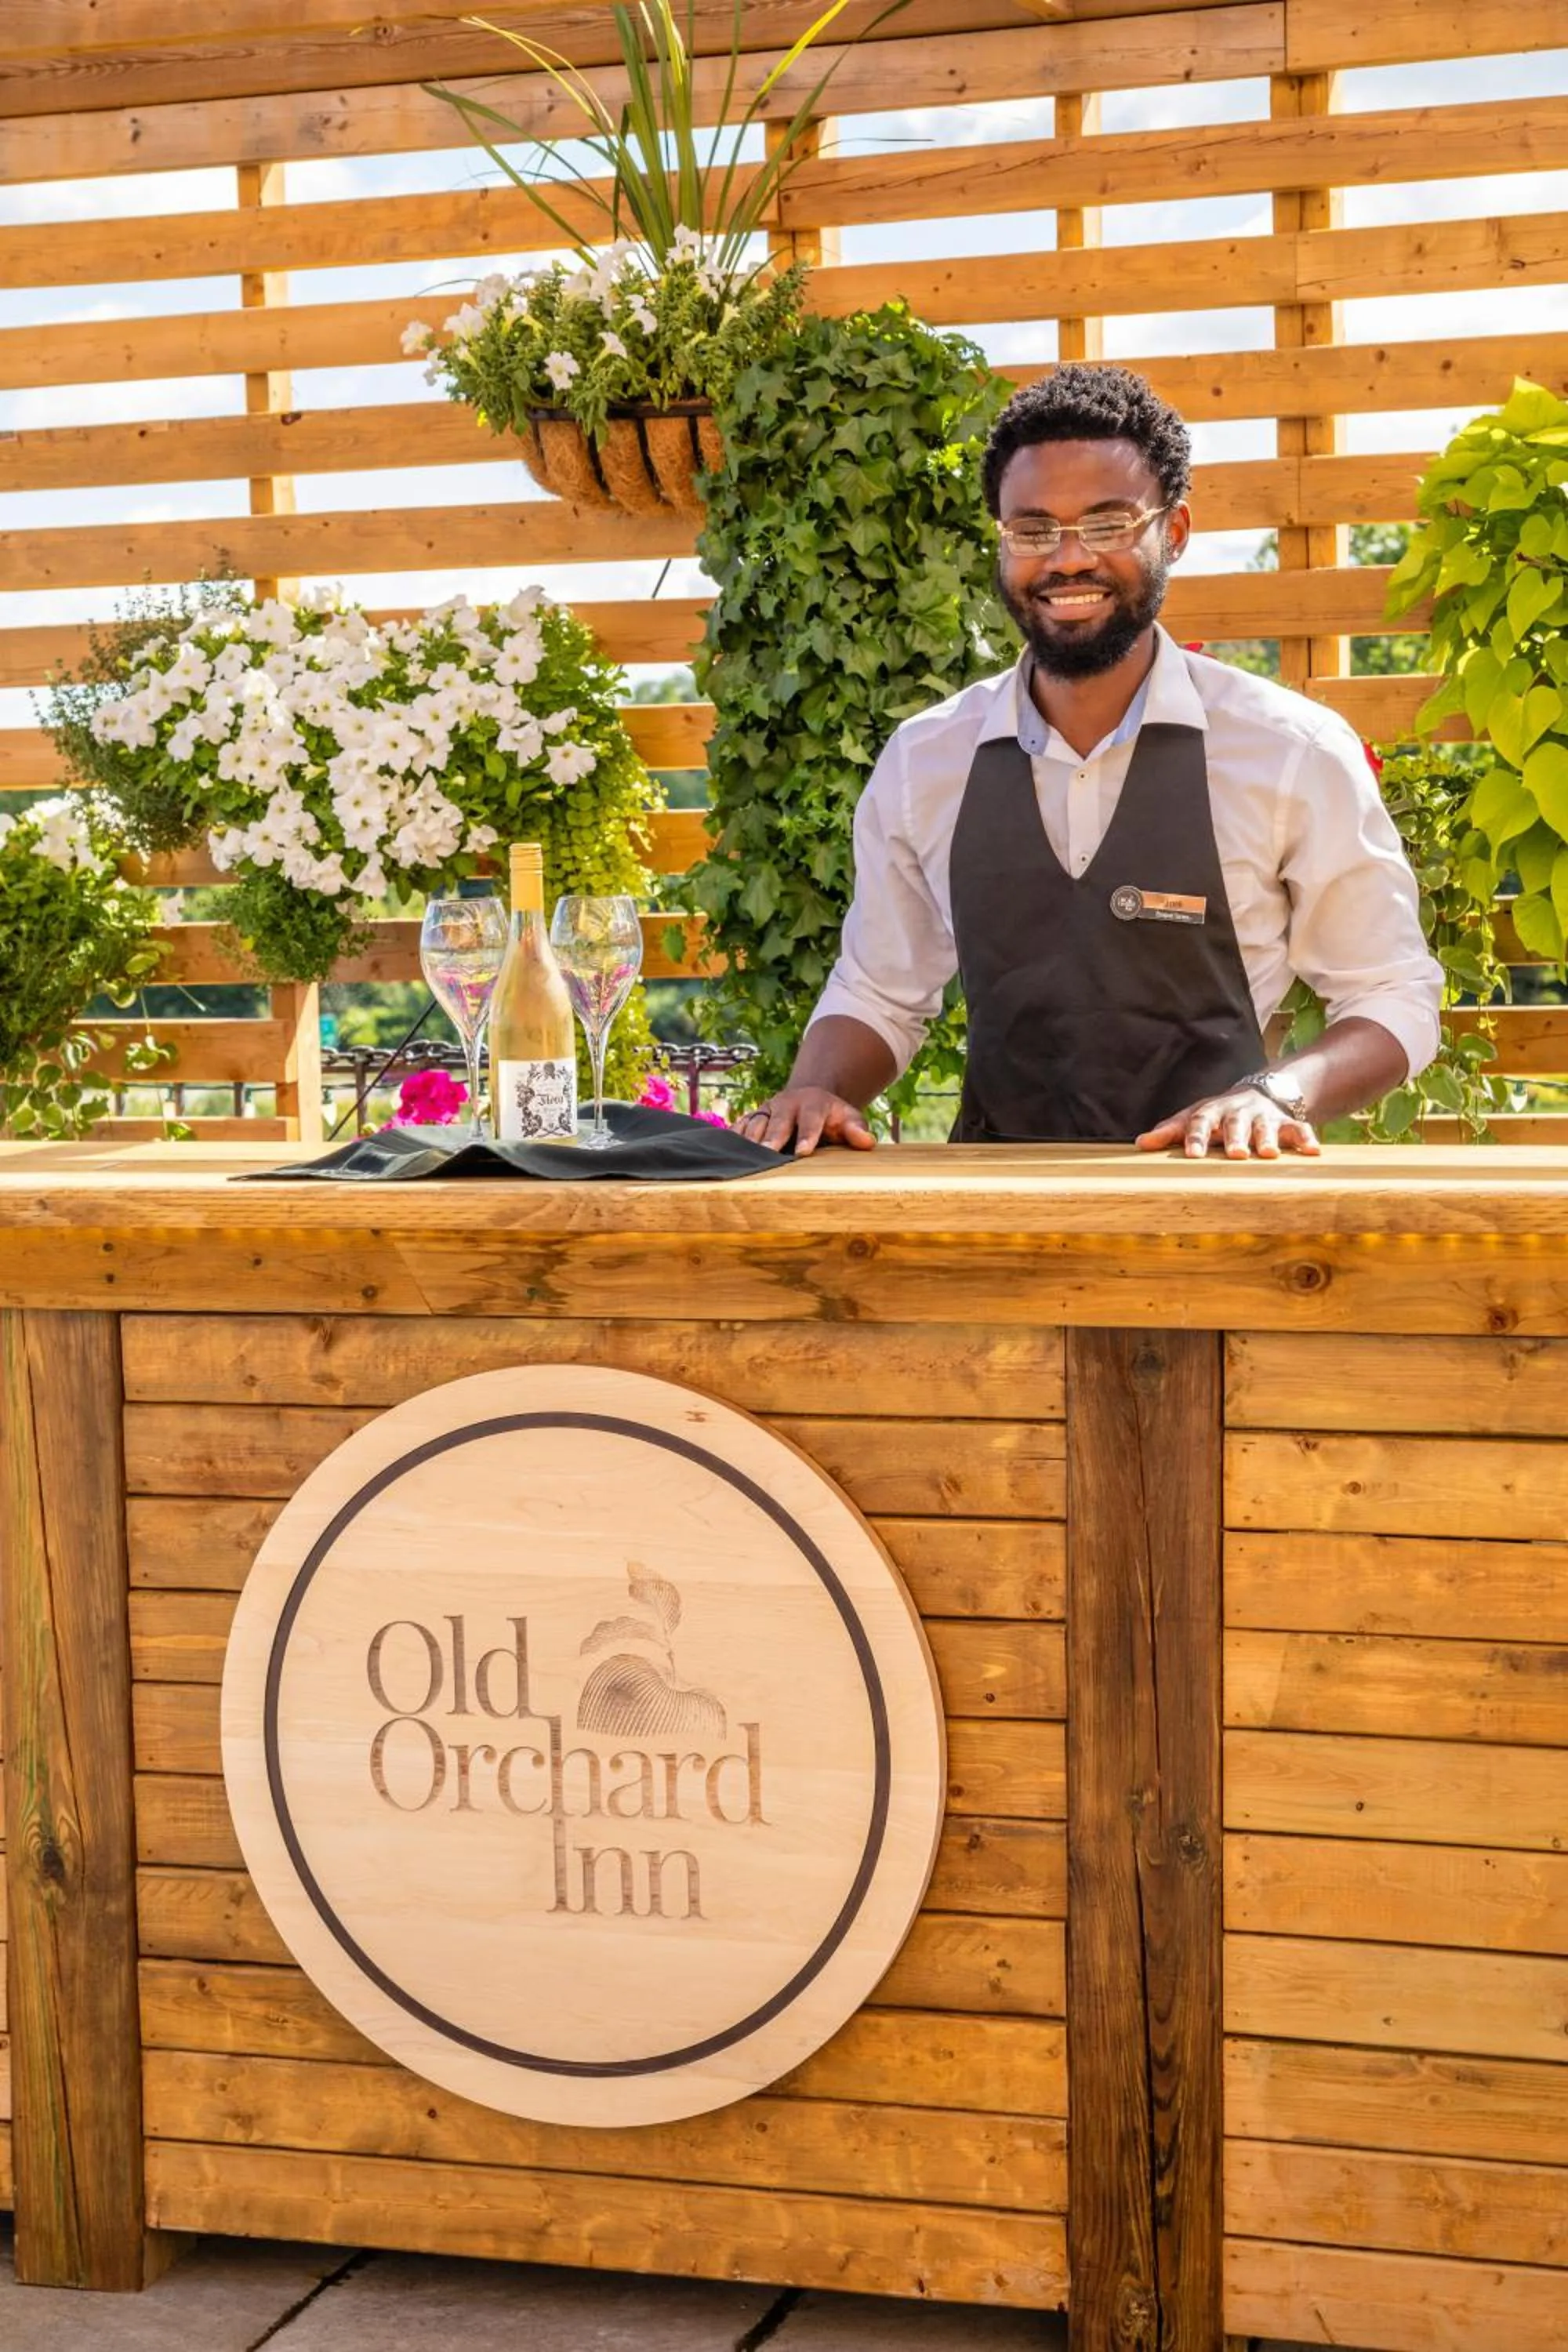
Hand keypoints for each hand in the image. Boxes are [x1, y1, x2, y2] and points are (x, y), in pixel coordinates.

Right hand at [735, 1088, 876, 1154]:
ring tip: (742, 1157)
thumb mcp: (848, 1118)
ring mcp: (767, 1109)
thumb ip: (856, 1129)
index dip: (807, 1135)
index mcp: (812, 1104)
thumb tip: (867, 1142)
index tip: (803, 1152)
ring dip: (749, 1139)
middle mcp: (786, 1104)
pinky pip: (739, 1126)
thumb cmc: (832, 1117)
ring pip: (755, 1123)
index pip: (810, 1120)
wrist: (809, 1099)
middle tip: (766, 1153)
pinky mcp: (752, 1117)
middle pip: (777, 1120)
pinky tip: (725, 1151)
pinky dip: (732, 1136)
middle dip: (771, 1137)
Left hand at [1135, 1086, 1320, 1159]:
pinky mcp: (1287, 1122)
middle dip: (1236, 1137)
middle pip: (1235, 1123)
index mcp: (1213, 1111)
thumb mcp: (1195, 1117)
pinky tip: (1313, 1151)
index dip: (1196, 1136)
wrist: (1262, 1092)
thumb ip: (1171, 1130)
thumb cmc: (1220, 1114)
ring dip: (1267, 1139)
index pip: (1201, 1121)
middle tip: (1235, 1154)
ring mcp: (1264, 1116)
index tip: (1192, 1154)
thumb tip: (1140, 1143)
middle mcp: (1238, 1112)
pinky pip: (1298, 1129)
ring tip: (1269, 1154)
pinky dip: (1306, 1138)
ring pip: (1266, 1126)